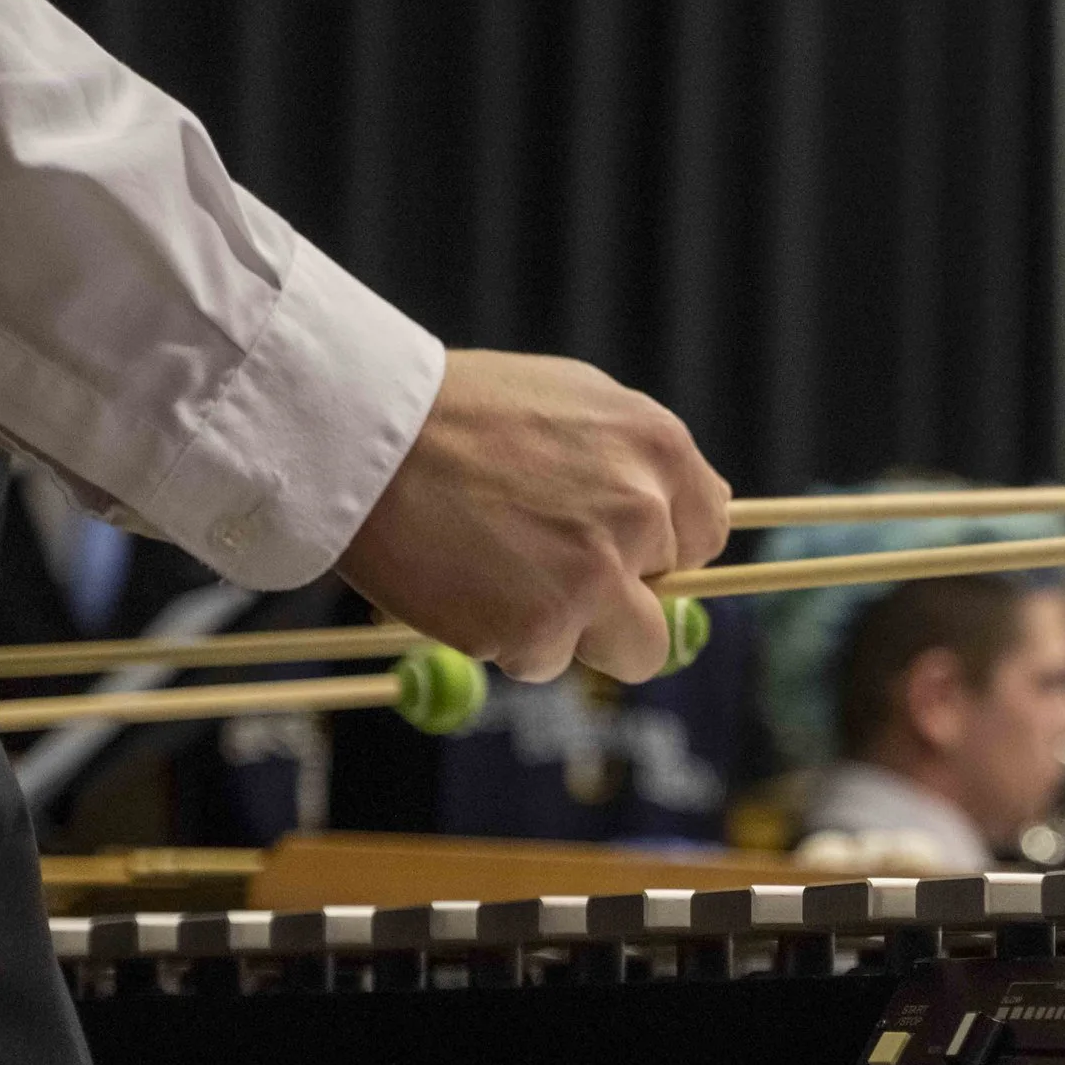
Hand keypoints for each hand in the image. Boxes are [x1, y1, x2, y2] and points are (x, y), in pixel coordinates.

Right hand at [338, 350, 731, 682]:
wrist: (359, 430)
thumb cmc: (455, 412)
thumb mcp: (573, 402)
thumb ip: (636, 462)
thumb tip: (677, 523)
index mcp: (661, 448)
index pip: (705, 535)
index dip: (657, 552)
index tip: (611, 548)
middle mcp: (644, 511)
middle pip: (668, 603)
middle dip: (616, 600)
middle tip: (539, 564)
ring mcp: (598, 574)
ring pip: (630, 649)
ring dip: (575, 632)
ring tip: (501, 577)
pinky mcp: (544, 626)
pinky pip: (547, 661)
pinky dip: (507, 640)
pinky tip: (464, 585)